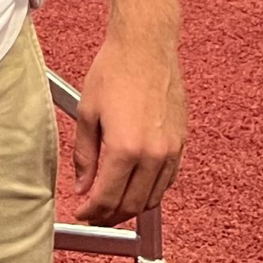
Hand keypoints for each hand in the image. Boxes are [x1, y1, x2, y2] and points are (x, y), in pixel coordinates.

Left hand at [70, 32, 185, 225]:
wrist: (146, 46)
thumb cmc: (114, 72)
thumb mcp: (87, 114)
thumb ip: (85, 156)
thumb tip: (83, 186)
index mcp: (125, 148)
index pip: (107, 198)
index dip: (91, 212)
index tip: (81, 213)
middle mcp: (153, 154)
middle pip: (132, 205)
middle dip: (110, 216)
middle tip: (93, 214)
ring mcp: (171, 150)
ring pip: (153, 198)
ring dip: (131, 208)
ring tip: (112, 205)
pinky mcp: (181, 142)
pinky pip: (168, 180)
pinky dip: (151, 191)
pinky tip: (135, 187)